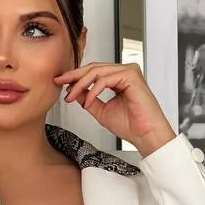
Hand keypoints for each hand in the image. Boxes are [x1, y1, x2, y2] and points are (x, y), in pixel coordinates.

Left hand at [54, 62, 175, 156]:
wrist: (145, 135)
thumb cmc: (131, 126)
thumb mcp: (101, 110)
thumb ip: (88, 99)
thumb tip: (73, 91)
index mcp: (119, 78)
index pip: (93, 72)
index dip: (75, 77)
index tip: (60, 82)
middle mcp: (124, 72)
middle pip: (93, 68)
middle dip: (74, 76)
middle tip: (59, 82)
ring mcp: (129, 72)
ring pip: (97, 72)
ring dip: (81, 84)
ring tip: (71, 96)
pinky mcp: (131, 76)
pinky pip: (105, 79)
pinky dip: (93, 90)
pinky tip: (87, 101)